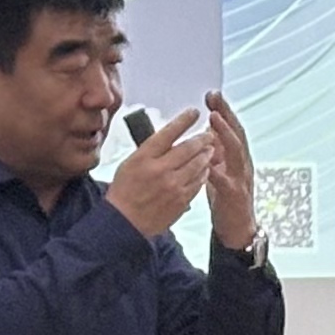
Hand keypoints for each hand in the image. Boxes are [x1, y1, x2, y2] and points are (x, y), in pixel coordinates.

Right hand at [105, 107, 212, 236]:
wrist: (124, 222)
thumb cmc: (124, 191)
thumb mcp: (131, 163)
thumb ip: (151, 150)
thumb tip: (169, 138)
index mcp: (144, 157)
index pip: (168, 132)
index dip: (184, 120)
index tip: (194, 112)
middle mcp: (160, 169)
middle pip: (189, 148)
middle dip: (202, 138)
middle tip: (209, 134)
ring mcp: (172, 186)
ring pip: (198, 165)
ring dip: (206, 155)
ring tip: (210, 149)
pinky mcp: (181, 200)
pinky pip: (198, 182)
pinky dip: (204, 173)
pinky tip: (205, 168)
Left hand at [205, 89, 256, 252]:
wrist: (237, 229)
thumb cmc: (226, 198)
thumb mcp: (219, 168)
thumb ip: (216, 151)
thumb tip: (207, 131)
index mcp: (235, 156)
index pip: (230, 128)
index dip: (223, 110)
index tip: (212, 95)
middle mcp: (242, 163)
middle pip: (237, 133)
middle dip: (226, 114)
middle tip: (215, 98)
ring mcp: (240, 178)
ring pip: (237, 152)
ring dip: (226, 134)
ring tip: (214, 120)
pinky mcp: (235, 195)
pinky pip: (226, 181)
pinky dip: (217, 170)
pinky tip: (209, 162)